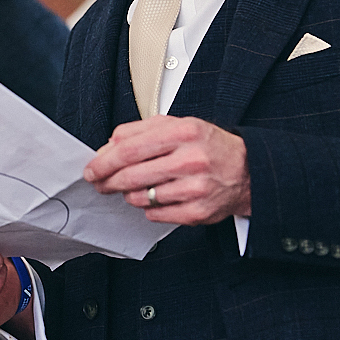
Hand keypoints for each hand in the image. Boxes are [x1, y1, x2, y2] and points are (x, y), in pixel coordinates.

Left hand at [84, 115, 250, 224]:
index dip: (103, 161)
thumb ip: (140, 131)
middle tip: (101, 182)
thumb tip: (108, 146)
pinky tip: (155, 197)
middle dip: (108, 181)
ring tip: (133, 188)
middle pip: (131, 175)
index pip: (128, 149)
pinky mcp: (198, 212)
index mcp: (183, 132)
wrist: (247, 170)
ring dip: (128, 194)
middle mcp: (190, 160)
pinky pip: (156, 214)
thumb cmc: (208, 146)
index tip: (92, 168)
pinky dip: (148, 208)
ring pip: (140, 197)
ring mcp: (195, 188)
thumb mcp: (177, 125)